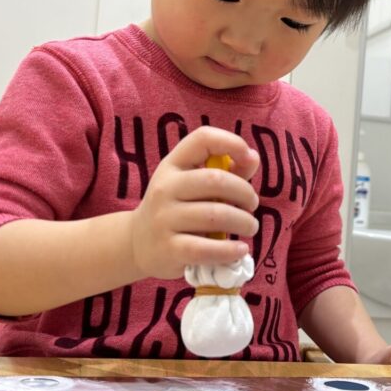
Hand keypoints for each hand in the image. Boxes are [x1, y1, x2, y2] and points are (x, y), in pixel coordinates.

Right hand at [128, 127, 259, 279]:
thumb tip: (253, 158)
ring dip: (244, 222)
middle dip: (245, 193)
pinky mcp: (169, 249)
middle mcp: (165, 188)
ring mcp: (164, 219)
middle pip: (217, 181)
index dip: (232, 143)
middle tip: (251, 205)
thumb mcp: (192, 183)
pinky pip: (207, 249)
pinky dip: (230, 250)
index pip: (203, 139)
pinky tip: (240, 249)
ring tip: (249, 227)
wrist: (137, 242)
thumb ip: (225, 170)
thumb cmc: (176, 208)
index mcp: (173, 164)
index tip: (249, 159)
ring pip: (216, 216)